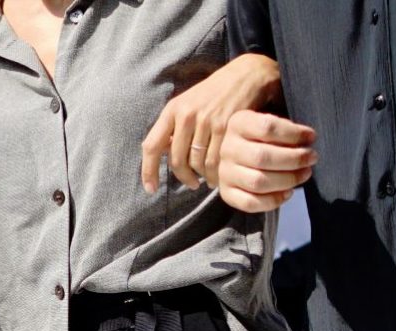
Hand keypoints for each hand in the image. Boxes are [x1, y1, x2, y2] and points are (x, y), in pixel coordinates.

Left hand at [140, 54, 282, 191]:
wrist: (247, 76)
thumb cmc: (215, 94)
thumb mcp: (188, 103)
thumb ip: (174, 127)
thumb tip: (161, 154)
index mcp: (172, 109)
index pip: (152, 146)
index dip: (148, 171)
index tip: (151, 189)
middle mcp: (186, 115)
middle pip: (176, 161)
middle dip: (184, 178)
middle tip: (192, 184)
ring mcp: (207, 121)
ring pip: (197, 164)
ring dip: (202, 177)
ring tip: (209, 179)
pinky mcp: (226, 127)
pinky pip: (216, 161)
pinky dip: (216, 174)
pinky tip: (220, 176)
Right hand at [216, 110, 318, 212]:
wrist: (240, 156)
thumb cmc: (264, 138)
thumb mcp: (271, 123)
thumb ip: (286, 128)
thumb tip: (307, 138)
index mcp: (238, 123)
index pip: (266, 127)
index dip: (293, 133)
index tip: (311, 137)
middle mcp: (228, 148)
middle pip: (262, 157)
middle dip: (294, 159)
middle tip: (311, 158)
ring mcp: (225, 173)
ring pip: (258, 182)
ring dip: (288, 180)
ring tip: (304, 173)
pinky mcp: (228, 193)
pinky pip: (250, 203)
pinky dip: (274, 200)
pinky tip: (288, 192)